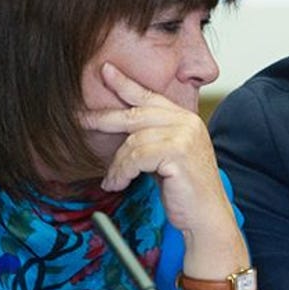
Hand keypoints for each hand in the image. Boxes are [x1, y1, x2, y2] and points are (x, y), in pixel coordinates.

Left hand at [81, 63, 234, 234]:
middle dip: (104, 118)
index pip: (151, 96)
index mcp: (185, 119)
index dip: (126, 83)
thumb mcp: (168, 158)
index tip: (106, 71)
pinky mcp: (177, 153)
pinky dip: (122, 173)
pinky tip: (119, 184)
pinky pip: (136, 158)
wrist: (207, 218)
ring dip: (116, 164)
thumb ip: (152, 139)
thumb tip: (120, 127)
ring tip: (112, 180)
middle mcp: (187, 123)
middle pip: (135, 114)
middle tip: (80, 119)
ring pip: (132, 142)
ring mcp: (184, 136)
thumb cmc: (186, 192)